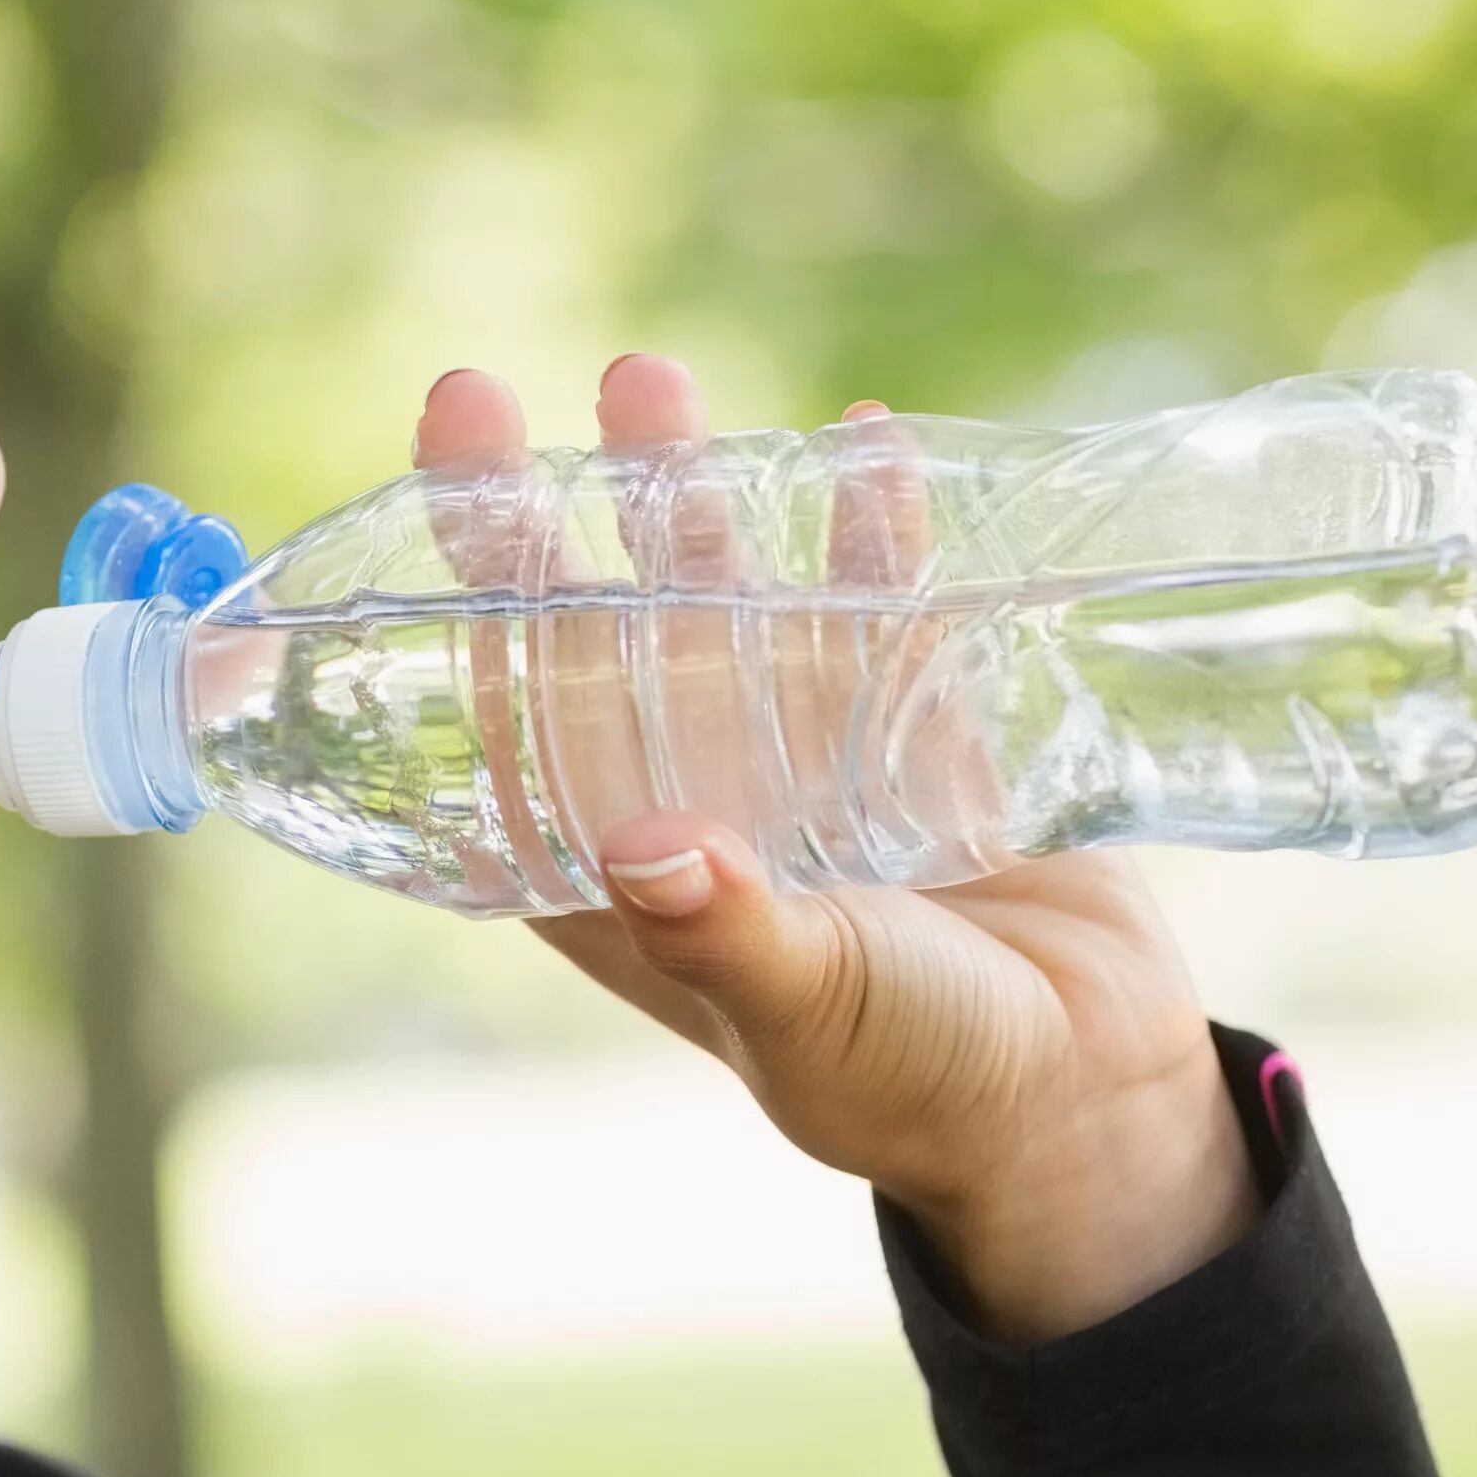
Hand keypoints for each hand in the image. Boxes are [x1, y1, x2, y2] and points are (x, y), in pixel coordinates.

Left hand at [415, 358, 1258, 1342]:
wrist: (1083, 1097)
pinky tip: (860, 437)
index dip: (440, 619)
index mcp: (616, 871)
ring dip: (683, 494)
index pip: (499, 721)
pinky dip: (870, 525)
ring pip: (718, 592)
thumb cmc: (914, 1079)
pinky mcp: (917, 723)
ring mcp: (796, 749)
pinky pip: (882, 600)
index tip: (392, 526)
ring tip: (646, 379)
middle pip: (584, 626)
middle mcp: (685, 791)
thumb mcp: (811, 1005)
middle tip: (475, 392)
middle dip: (535, 517)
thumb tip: (645, 850)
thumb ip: (728, 929)